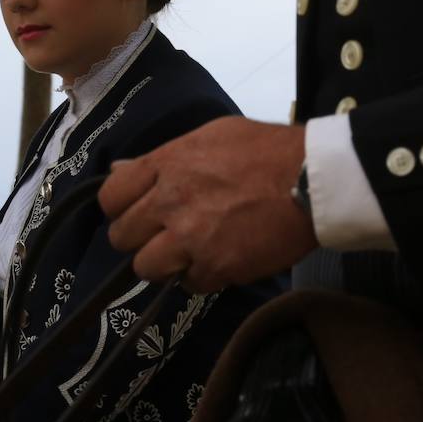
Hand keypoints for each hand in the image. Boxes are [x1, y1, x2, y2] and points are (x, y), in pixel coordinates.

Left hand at [99, 117, 317, 292]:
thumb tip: (121, 171)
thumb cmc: (264, 150)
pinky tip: (217, 260)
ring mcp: (190, 238)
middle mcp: (169, 203)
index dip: (119, 208)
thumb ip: (164, 158)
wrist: (311, 179)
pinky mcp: (216, 267)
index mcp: (165, 166)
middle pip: (122, 237)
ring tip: (186, 254)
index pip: (110, 196)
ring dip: (163, 264)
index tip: (133, 212)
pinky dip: (200, 277)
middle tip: (160, 236)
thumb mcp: (209, 137)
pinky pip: (189, 284)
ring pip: (147, 268)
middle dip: (138, 238)